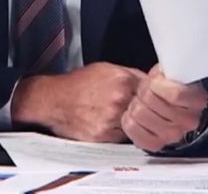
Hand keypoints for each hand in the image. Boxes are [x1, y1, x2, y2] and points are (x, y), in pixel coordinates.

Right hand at [11, 62, 146, 141]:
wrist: (54, 100)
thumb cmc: (77, 84)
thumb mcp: (105, 69)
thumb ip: (129, 75)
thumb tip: (149, 81)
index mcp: (122, 80)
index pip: (153, 91)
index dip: (153, 96)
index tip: (152, 99)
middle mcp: (119, 99)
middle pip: (147, 109)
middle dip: (143, 110)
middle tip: (134, 109)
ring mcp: (112, 118)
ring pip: (137, 125)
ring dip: (132, 123)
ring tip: (116, 116)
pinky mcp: (104, 135)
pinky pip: (122, 137)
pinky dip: (119, 133)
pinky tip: (109, 124)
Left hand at [121, 64, 207, 151]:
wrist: (160, 100)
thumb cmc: (165, 82)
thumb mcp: (171, 69)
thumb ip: (172, 68)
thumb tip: (166, 67)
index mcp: (197, 100)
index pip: (174, 94)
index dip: (157, 84)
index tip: (155, 80)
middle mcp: (189, 121)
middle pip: (152, 102)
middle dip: (144, 91)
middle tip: (146, 91)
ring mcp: (174, 135)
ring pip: (140, 113)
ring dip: (135, 103)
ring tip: (141, 102)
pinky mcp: (157, 144)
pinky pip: (133, 128)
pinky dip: (128, 119)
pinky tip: (135, 115)